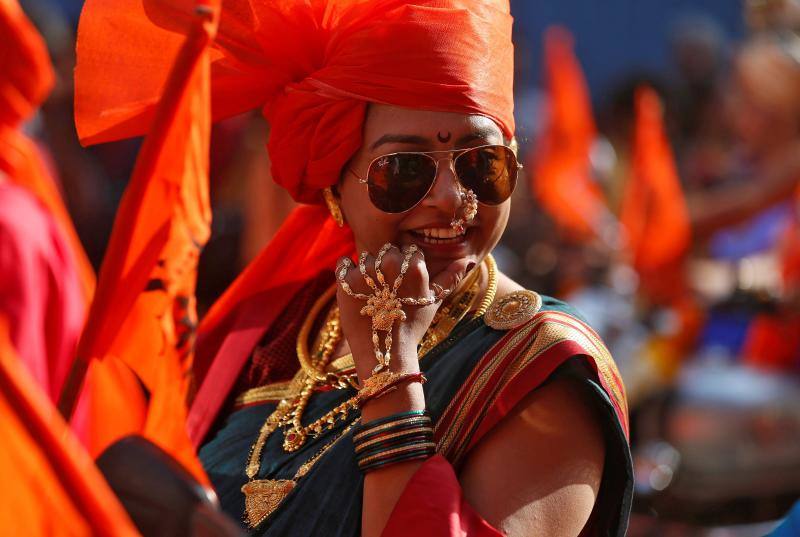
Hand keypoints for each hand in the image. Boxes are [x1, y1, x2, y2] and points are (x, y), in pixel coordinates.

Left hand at [335, 244, 470, 380]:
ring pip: (366, 257)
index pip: (407, 251)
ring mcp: (366, 272)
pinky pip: (344, 263)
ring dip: (367, 272)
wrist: (384, 353)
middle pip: (386, 251)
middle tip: (387, 293)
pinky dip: (347, 274)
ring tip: (373, 297)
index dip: (404, 269)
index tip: (402, 287)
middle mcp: (390, 264)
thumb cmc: (412, 327)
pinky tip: (357, 292)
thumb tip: (467, 259)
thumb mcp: (434, 301)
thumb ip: (450, 277)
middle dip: (385, 268)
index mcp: (413, 266)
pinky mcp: (345, 281)